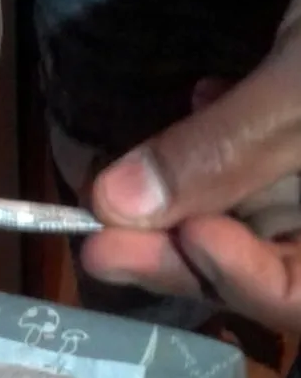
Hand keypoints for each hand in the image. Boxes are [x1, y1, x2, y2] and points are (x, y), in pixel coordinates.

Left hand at [81, 0, 300, 330]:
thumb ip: (226, 149)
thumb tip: (114, 204)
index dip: (237, 279)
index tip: (171, 239)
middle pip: (267, 263)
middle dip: (177, 250)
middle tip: (96, 244)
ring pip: (251, 215)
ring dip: (184, 203)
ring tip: (123, 195)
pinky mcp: (300, 130)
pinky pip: (259, 161)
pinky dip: (216, 149)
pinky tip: (202, 98)